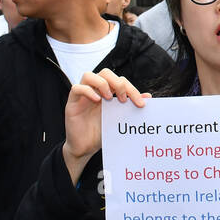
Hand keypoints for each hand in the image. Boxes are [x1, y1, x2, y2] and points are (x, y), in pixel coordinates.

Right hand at [62, 68, 149, 182]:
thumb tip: (148, 96)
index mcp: (107, 92)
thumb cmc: (101, 132)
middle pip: (105, 72)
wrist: (85, 148)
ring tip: (109, 97)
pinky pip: (76, 88)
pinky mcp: (72, 103)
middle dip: (117, 82)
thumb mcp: (119, 119)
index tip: (140, 103)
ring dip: (102, 83)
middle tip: (124, 99)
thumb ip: (130, 107)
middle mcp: (95, 91)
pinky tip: (97, 100)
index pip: (120, 80)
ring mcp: (82, 96)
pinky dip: (87, 91)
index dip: (132, 89)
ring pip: (88, 75)